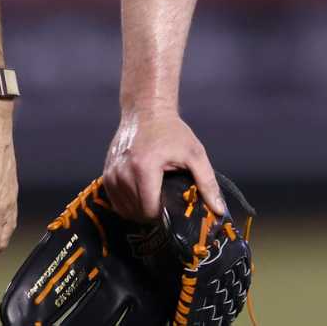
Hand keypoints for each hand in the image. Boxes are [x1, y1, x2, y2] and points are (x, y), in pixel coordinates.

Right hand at [102, 107, 224, 222]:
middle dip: (153, 213)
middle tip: (166, 201)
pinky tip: (141, 193)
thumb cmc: (171, 131)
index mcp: (144, 168)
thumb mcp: (195, 154)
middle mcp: (123, 172)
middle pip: (136, 212)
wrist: (147, 111)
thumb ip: (207, 183)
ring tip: (154, 195)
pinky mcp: (106, 172)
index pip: (149, 210)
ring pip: (124, 209)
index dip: (164, 214)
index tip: (173, 206)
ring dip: (139, 209)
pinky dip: (127, 203)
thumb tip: (219, 210)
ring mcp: (111, 173)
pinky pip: (115, 201)